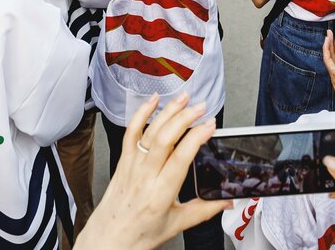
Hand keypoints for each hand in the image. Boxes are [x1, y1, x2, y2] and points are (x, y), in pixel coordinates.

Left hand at [77, 94, 225, 249]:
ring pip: (149, 132)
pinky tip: (153, 101)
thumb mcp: (176, 225)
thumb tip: (227, 201)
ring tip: (184, 98)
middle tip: (202, 107)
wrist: (108, 239)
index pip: (180, 158)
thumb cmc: (138, 235)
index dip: (196, 138)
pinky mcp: (123, 161)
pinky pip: (131, 132)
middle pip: (164, 139)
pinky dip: (141, 113)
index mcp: (161, 194)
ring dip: (168, 111)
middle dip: (185, 118)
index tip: (210, 126)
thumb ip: (205, 210)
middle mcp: (144, 177)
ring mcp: (132, 166)